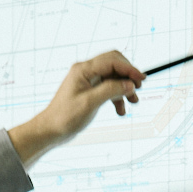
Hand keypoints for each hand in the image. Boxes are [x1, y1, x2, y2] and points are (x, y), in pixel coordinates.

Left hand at [8, 51, 144, 167]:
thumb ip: (111, 91)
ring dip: (124, 89)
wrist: (51, 130)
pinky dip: (116, 98)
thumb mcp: (90, 103)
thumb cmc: (65, 117)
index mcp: (83, 70)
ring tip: (133, 102)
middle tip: (138, 89)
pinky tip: (120, 110)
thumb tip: (130, 84)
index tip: (141, 79)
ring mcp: (88, 81)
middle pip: (114, 65)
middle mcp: (86, 71)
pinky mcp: (90, 91)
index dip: (129, 68)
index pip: (112, 61)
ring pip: (113, 78)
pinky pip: (108, 89)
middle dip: (128, 77)